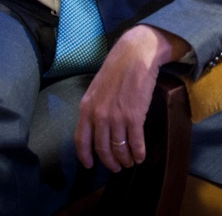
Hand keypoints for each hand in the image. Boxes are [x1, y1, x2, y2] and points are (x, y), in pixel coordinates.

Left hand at [74, 25, 188, 171]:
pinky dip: (138, 152)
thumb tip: (96, 126)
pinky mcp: (135, 116)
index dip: (85, 156)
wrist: (135, 55)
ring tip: (130, 162)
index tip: (90, 165)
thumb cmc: (117, 69)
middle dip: (110, 162)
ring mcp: (117, 117)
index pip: (81, 140)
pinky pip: (135, 142)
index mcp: (86, 108)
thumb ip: (94, 108)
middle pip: (102, 148)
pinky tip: (141, 156)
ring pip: (119, 148)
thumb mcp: (96, 88)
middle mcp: (99, 115)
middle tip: (116, 167)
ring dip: (126, 159)